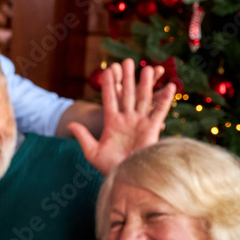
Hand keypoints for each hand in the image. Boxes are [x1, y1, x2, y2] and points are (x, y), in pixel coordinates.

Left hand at [69, 58, 174, 174]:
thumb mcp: (92, 152)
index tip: (108, 69)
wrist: (126, 178)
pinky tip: (170, 85)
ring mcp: (139, 123)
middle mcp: (126, 119)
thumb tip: (70, 123)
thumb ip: (83, 136)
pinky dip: (165, 99)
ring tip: (148, 67)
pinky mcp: (152, 129)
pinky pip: (159, 111)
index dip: (108, 85)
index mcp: (111, 122)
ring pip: (142, 99)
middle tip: (128, 61)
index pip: (109, 99)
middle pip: (126, 94)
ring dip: (145, 84)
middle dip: (127, 78)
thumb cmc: (109, 167)